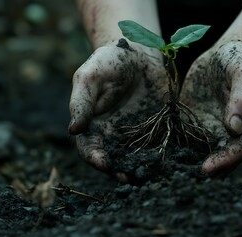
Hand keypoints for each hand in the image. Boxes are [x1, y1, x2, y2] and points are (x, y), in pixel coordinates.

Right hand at [68, 40, 163, 180]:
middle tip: (128, 178)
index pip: (89, 148)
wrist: (140, 52)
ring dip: (140, 168)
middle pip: (113, 159)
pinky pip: (158, 145)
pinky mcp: (157, 129)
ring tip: (147, 176)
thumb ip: (81, 102)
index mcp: (93, 125)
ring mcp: (136, 134)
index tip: (104, 164)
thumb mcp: (90, 77)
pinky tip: (168, 161)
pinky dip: (162, 156)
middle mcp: (113, 134)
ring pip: (136, 157)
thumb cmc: (109, 61)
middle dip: (119, 171)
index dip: (95, 158)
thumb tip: (73, 130)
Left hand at [182, 40, 241, 177]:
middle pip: (226, 157)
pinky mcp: (202, 125)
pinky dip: (184, 149)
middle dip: (210, 169)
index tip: (208, 168)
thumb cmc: (241, 60)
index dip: (227, 160)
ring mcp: (219, 130)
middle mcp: (238, 132)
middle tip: (189, 176)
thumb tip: (234, 128)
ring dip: (196, 163)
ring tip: (177, 172)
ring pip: (209, 154)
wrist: (226, 54)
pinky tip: (169, 155)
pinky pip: (193, 141)